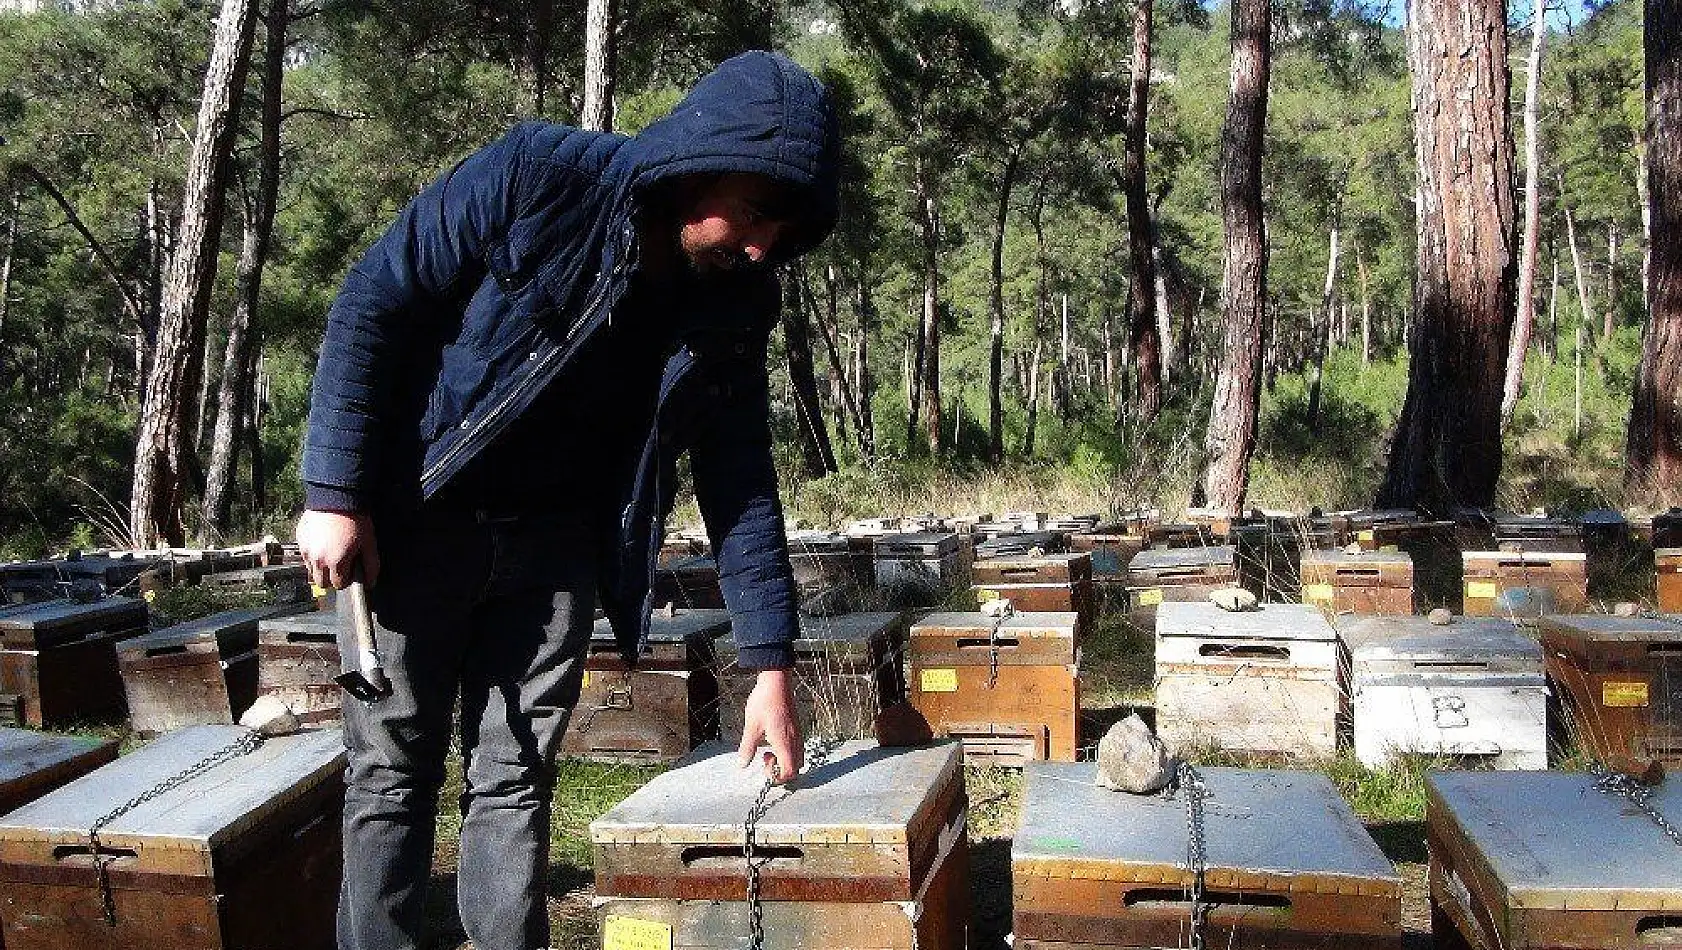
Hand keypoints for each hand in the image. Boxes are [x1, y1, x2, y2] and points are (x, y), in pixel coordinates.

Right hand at [296, 509, 379, 589]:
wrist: (336, 496)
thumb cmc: (355, 519)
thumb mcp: (369, 543)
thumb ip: (371, 566)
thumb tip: (370, 583)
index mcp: (335, 562)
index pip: (339, 585)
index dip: (347, 578)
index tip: (351, 568)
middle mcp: (317, 559)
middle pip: (322, 583)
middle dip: (332, 577)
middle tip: (341, 563)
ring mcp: (306, 550)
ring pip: (311, 570)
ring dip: (321, 566)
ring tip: (333, 550)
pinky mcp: (300, 539)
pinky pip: (305, 555)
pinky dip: (313, 554)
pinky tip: (324, 541)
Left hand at [737, 668, 802, 782]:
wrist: (777, 682)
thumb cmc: (764, 702)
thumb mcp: (752, 726)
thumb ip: (747, 748)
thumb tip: (742, 765)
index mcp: (784, 743)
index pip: (790, 771)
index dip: (778, 777)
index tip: (764, 767)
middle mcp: (794, 741)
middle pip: (796, 768)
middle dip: (781, 770)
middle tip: (764, 758)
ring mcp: (797, 734)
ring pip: (797, 758)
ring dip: (784, 760)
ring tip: (767, 749)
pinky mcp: (796, 727)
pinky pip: (796, 747)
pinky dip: (786, 751)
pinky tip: (772, 739)